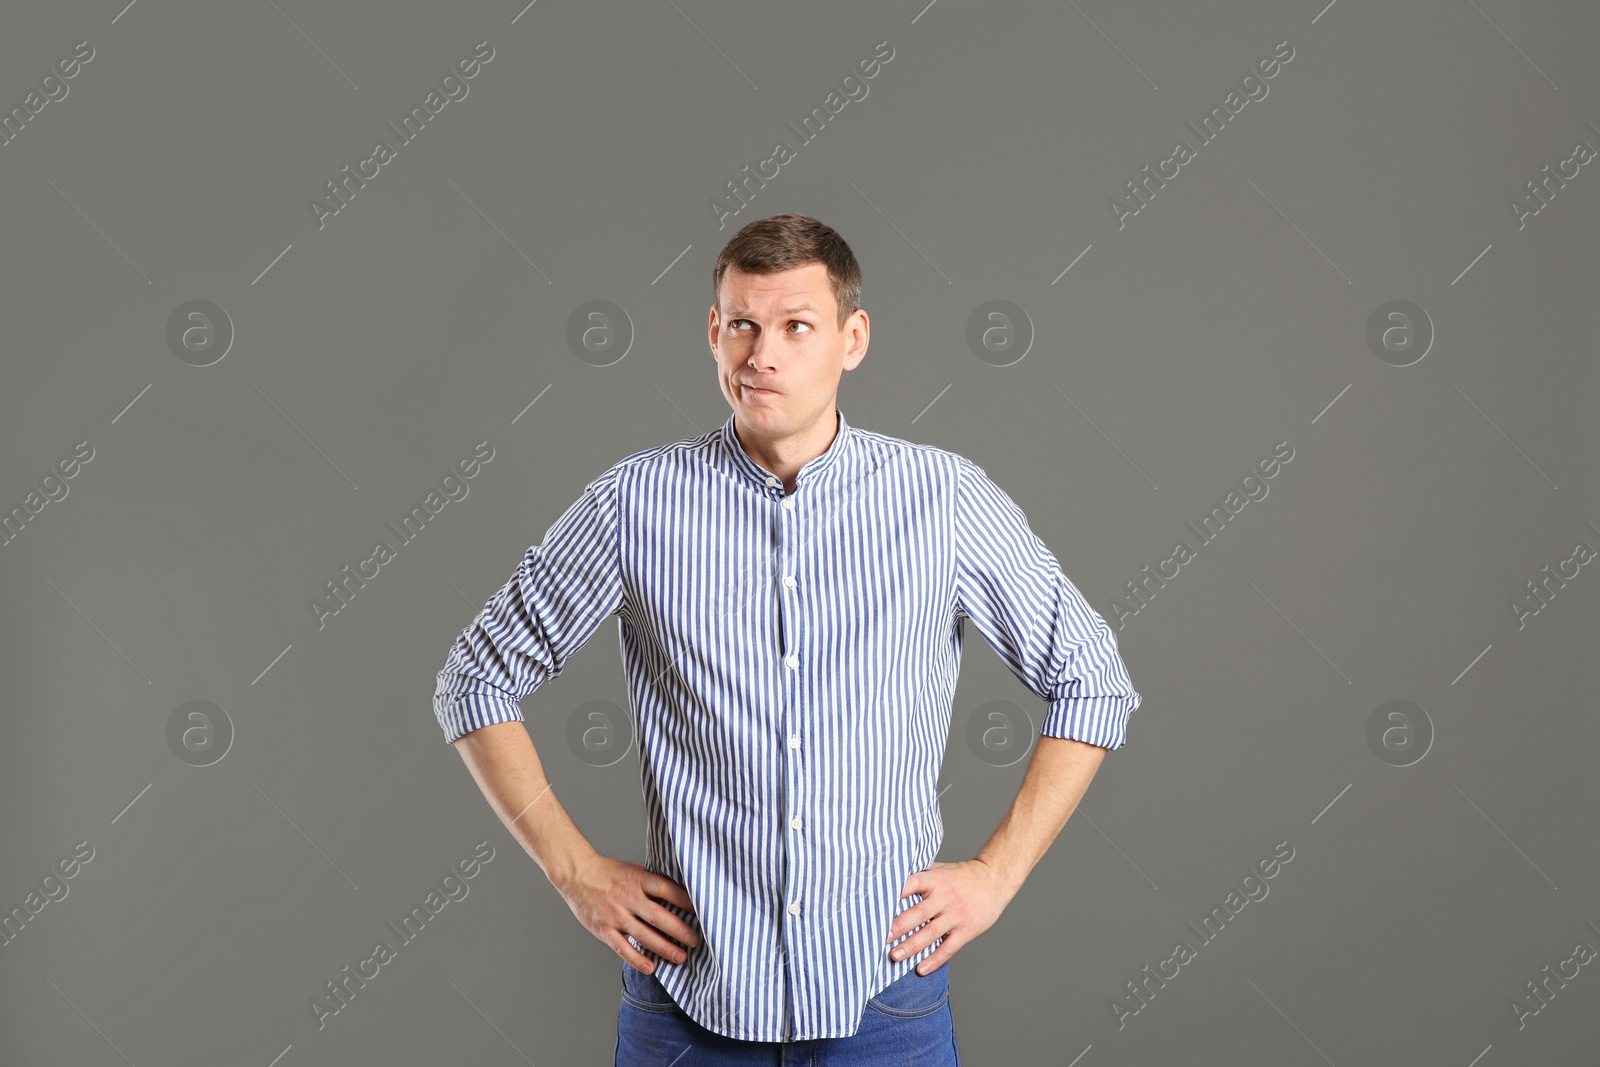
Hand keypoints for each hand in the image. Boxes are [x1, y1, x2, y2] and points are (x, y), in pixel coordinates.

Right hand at [557, 853, 699, 974]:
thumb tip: (681, 891)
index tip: (702, 911)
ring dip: (664, 948)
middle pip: (659, 916)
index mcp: (639, 880)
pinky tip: (651, 967)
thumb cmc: (609, 872)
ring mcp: (616, 915)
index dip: (686, 901)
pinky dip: (637, 959)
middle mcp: (628, 897)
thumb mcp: (634, 870)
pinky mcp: (604, 929)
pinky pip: (622, 947)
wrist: (576, 874)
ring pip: (644, 935)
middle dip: (680, 931)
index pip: (667, 890)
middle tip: (696, 941)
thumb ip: (653, 881)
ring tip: (681, 957)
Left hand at [885, 858, 1016, 973]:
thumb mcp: (939, 869)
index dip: (895, 893)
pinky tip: (920, 969)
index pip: (912, 884)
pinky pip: (948, 948)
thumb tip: (889, 881)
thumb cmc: (961, 875)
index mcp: (935, 880)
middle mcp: (945, 897)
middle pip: (918, 914)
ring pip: (930, 933)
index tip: (877, 904)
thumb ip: (918, 876)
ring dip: (911, 946)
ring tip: (894, 956)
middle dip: (898, 927)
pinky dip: (934, 960)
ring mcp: (956, 915)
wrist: (994, 879)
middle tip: (879, 938)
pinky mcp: (967, 930)